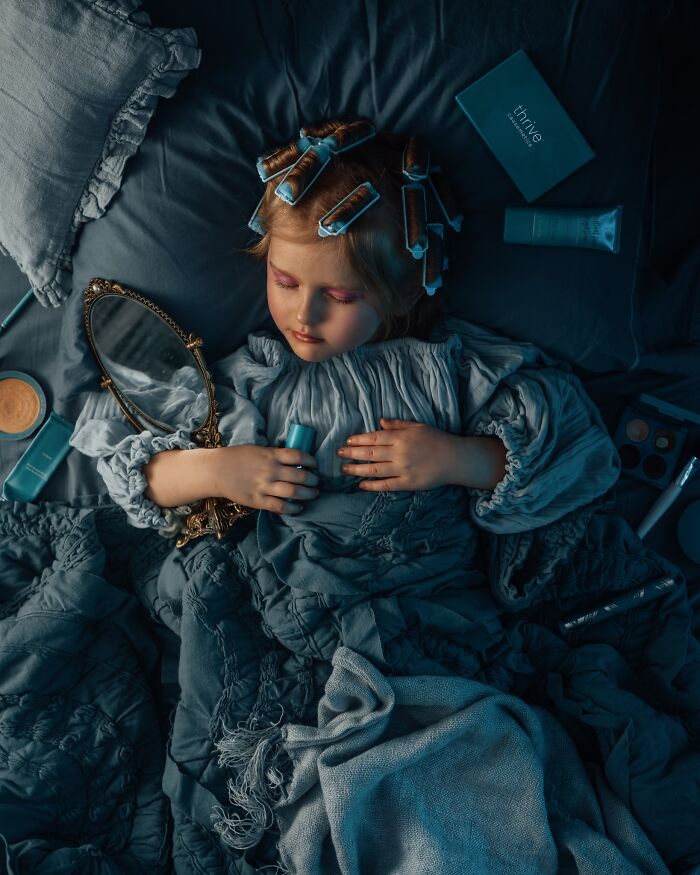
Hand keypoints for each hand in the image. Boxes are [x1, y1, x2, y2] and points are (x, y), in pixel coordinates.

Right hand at [209, 444, 319, 514]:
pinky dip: (293, 508)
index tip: (315, 465)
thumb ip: (275, 455)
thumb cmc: (238, 458)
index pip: (298, 456)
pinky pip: (280, 506)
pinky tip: (298, 507)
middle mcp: (270, 470)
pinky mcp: (258, 500)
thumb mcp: (258, 450)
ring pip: (293, 492)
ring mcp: (264, 486)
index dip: (311, 461)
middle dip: (313, 480)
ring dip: (308, 494)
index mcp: (271, 455)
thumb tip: (295, 460)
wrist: (216, 470)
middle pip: (300, 476)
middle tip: (316, 482)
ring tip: (313, 494)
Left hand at [336, 418, 460, 491]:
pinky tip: (361, 485)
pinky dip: (372, 485)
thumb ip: (398, 425)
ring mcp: (403, 469)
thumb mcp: (418, 426)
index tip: (346, 441)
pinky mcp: (408, 483)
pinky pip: (386, 485)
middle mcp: (399, 453)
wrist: (455, 459)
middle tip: (338, 454)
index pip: (374, 438)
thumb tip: (379, 422)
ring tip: (344, 469)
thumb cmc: (437, 440)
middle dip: (352, 453)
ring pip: (374, 470)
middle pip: (370, 453)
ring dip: (357, 469)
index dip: (358, 440)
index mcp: (401, 437)